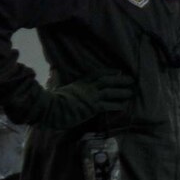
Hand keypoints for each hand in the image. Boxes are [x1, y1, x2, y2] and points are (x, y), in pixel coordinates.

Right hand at [13, 73, 133, 129]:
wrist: (48, 109)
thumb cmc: (50, 101)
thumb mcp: (57, 88)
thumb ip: (59, 81)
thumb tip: (55, 74)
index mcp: (78, 83)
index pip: (96, 74)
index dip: (108, 72)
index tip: (118, 71)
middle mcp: (86, 88)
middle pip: (106, 81)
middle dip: (120, 80)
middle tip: (131, 80)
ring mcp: (89, 97)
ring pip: (110, 92)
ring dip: (122, 92)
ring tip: (131, 92)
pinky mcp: (91, 108)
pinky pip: (108, 106)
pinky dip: (116, 105)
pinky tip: (124, 106)